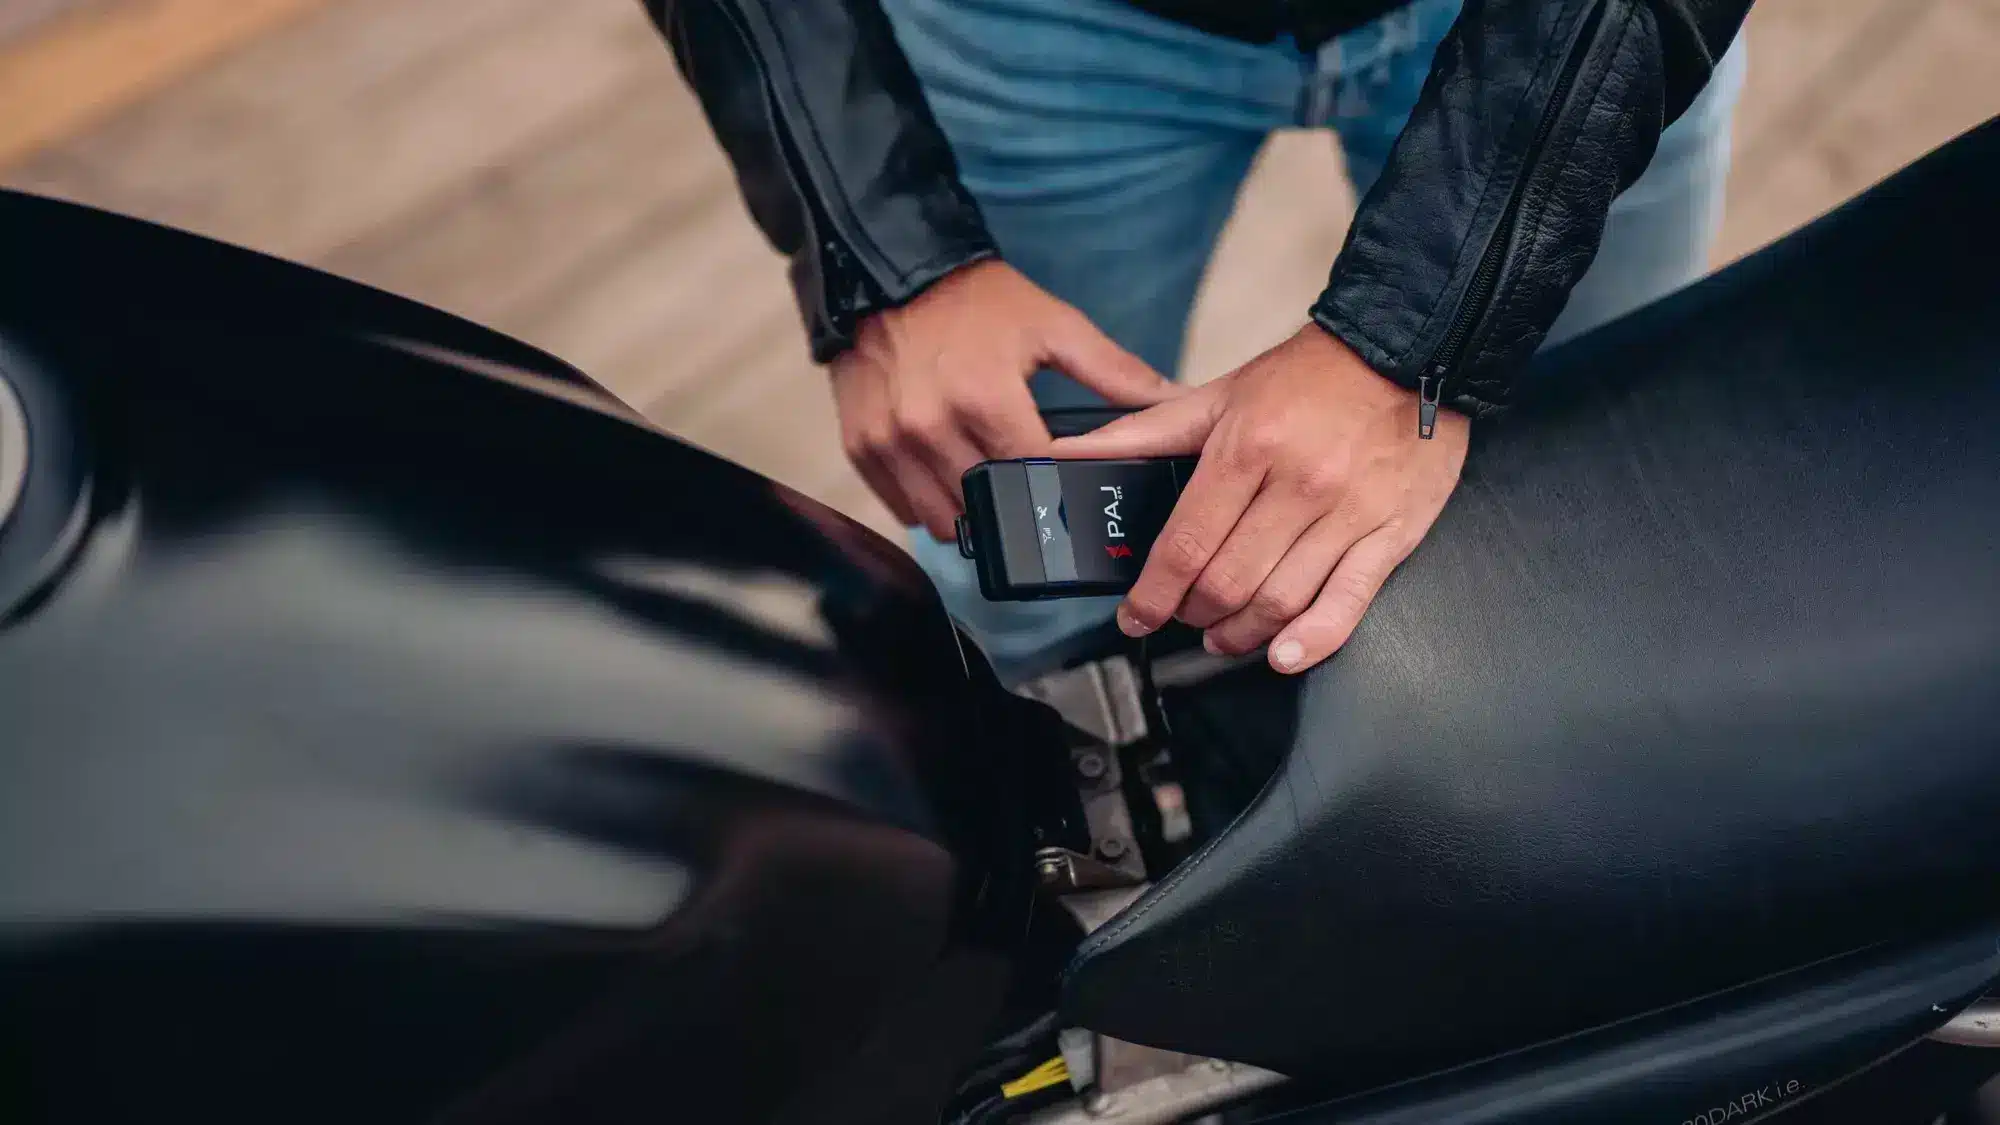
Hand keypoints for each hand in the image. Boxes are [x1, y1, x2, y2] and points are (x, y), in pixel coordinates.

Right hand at [832, 260, 1178, 540]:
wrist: (891, 271)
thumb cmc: (976, 300)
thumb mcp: (1053, 325)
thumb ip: (1116, 373)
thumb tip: (1176, 401)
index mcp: (985, 398)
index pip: (1034, 476)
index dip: (1057, 483)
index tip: (1066, 477)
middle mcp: (931, 427)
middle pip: (989, 508)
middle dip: (1016, 501)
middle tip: (1027, 479)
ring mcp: (890, 442)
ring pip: (944, 521)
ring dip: (972, 512)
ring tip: (987, 477)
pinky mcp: (861, 448)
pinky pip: (903, 509)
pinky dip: (927, 503)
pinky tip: (947, 473)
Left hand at [1050, 325, 1468, 673]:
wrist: (1408, 349)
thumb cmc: (1311, 377)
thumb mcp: (1218, 395)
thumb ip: (1142, 433)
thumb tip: (1073, 453)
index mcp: (1249, 448)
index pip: (1186, 544)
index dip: (1152, 594)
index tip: (1135, 616)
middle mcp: (1301, 484)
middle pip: (1229, 582)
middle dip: (1192, 614)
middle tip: (1181, 617)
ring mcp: (1350, 513)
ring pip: (1281, 601)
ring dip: (1240, 634)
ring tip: (1223, 635)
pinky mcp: (1393, 533)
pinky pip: (1349, 602)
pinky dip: (1313, 640)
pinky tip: (1284, 654)